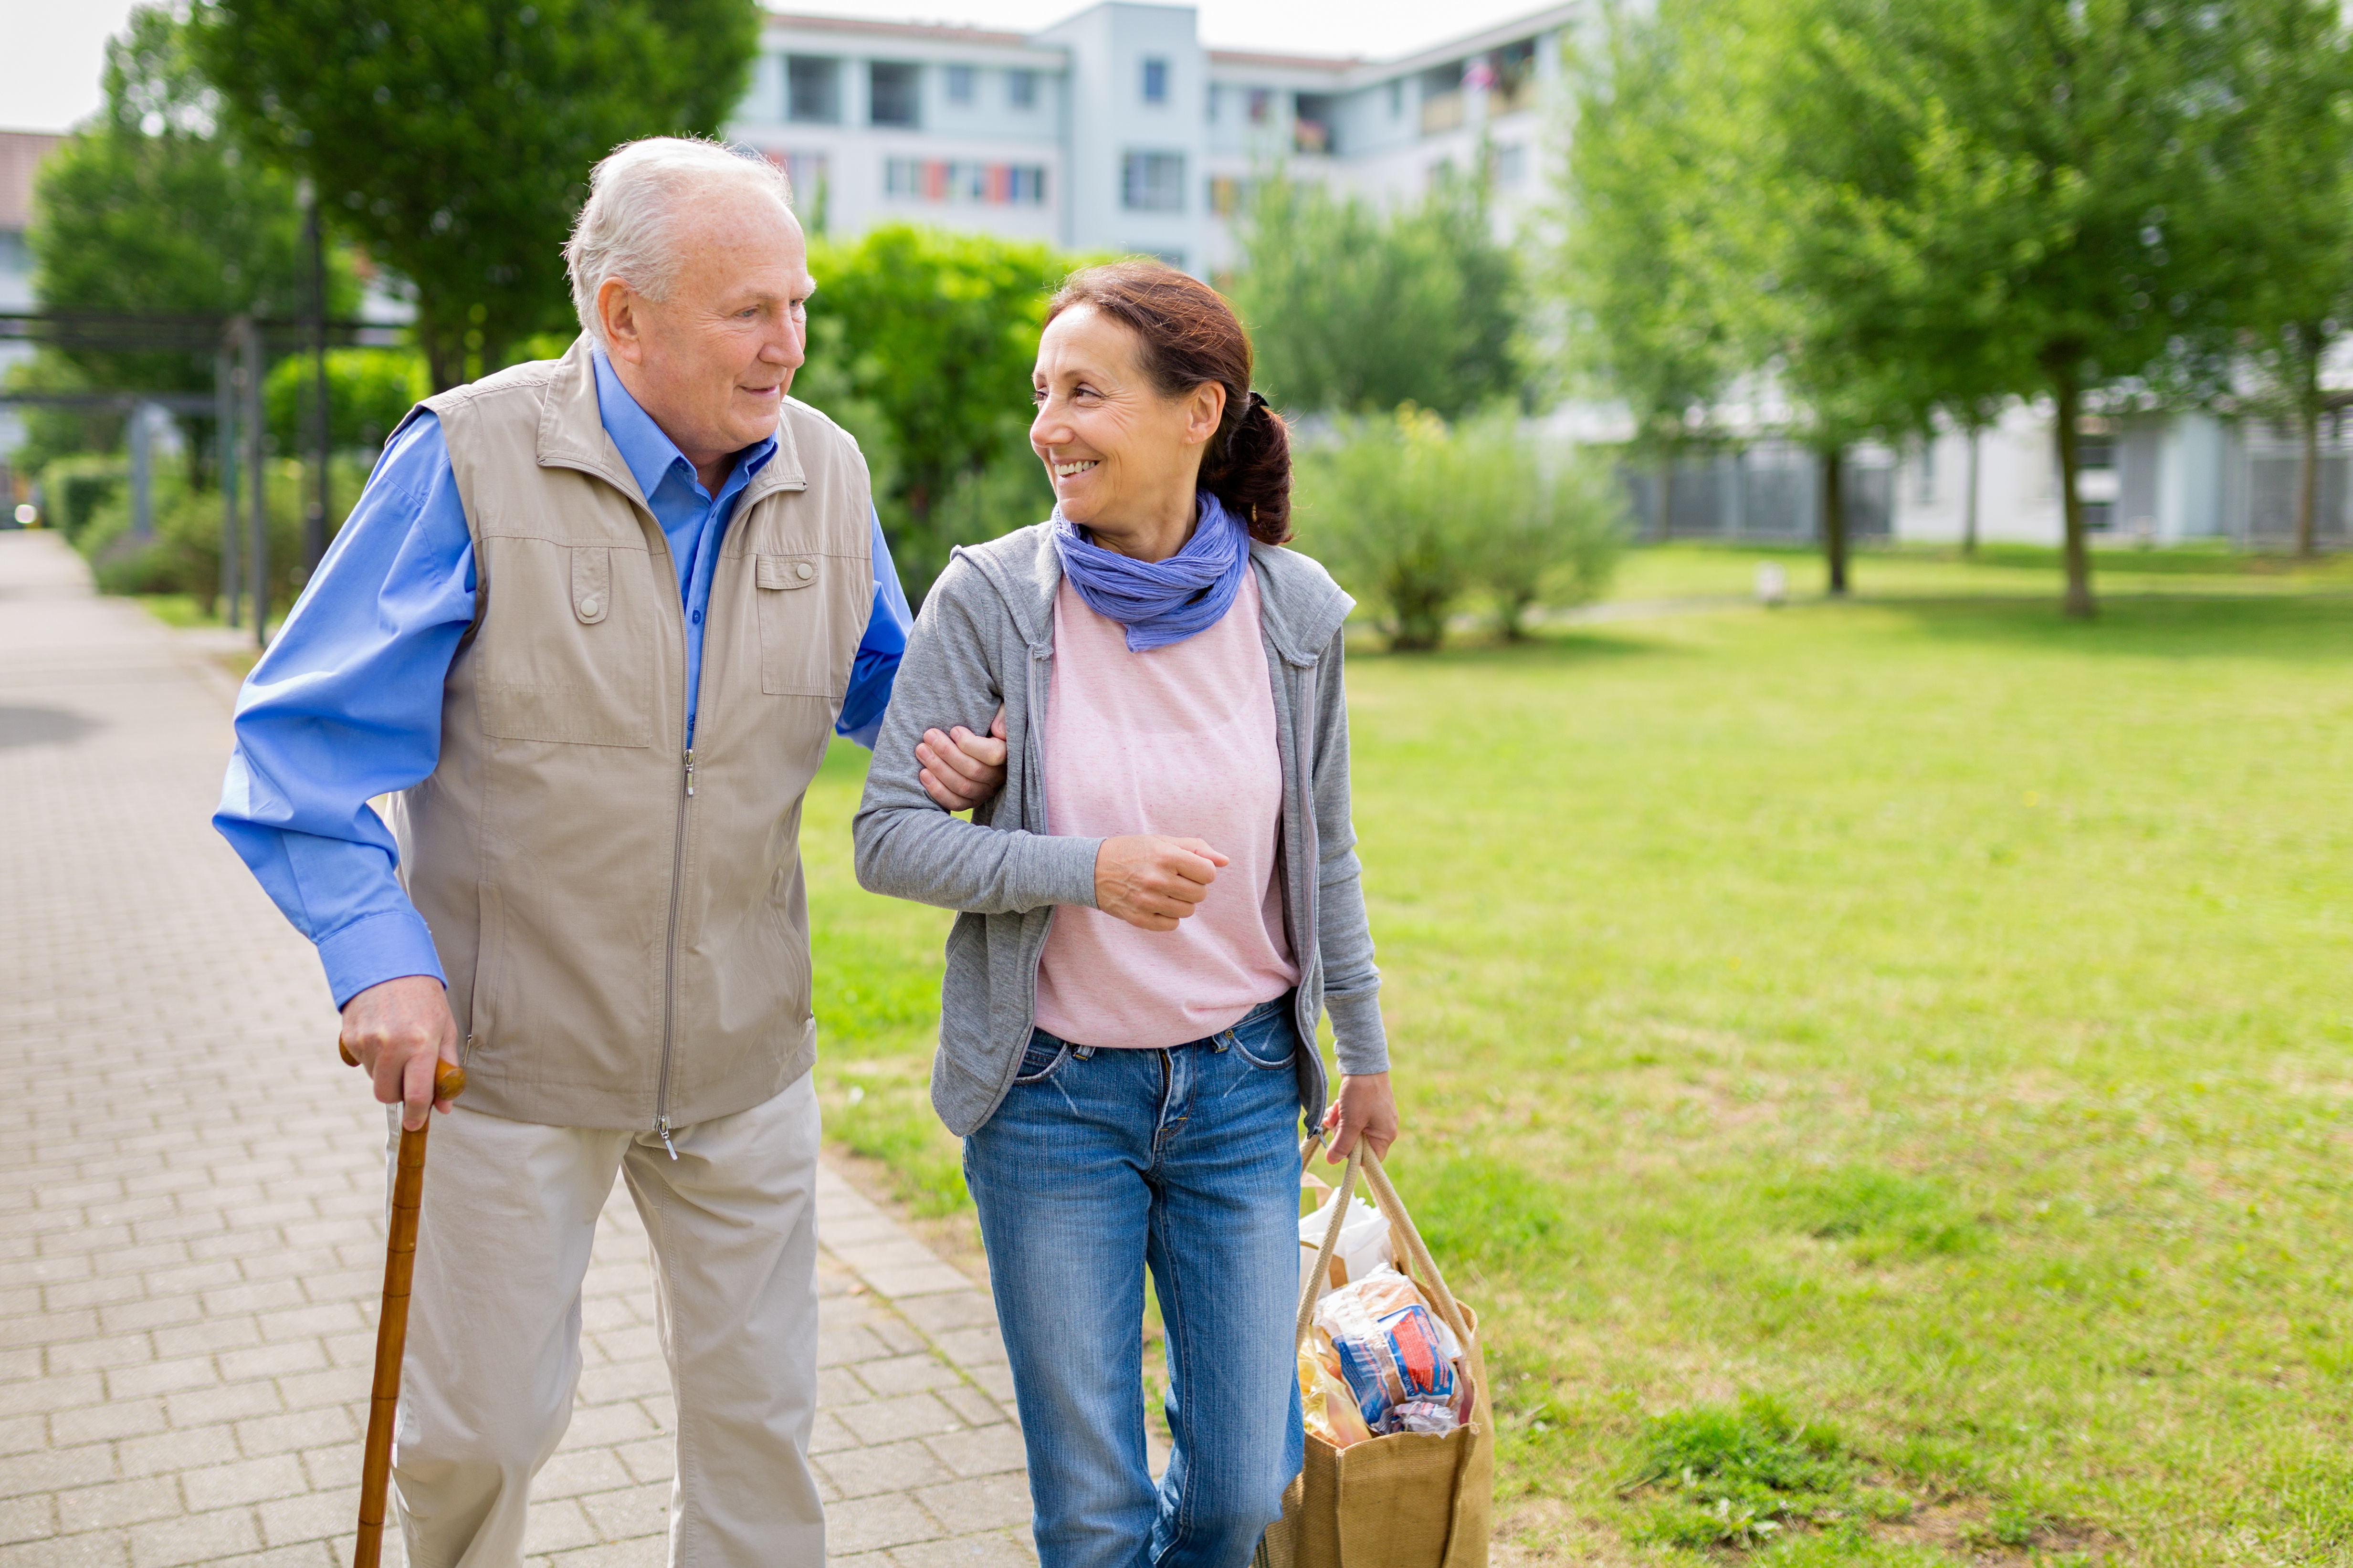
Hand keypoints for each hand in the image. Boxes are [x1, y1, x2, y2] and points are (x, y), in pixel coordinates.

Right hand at [340, 974, 460, 1130]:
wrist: (388, 962)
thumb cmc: (424, 999)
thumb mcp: (446, 1029)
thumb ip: (445, 1069)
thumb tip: (444, 1107)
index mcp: (421, 1044)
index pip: (417, 1095)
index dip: (417, 1116)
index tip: (416, 1123)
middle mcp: (392, 1044)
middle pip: (387, 1095)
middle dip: (398, 1093)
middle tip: (408, 1076)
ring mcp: (367, 1041)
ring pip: (373, 1079)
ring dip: (384, 1072)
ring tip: (396, 1044)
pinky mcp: (349, 1037)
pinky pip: (359, 1063)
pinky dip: (370, 1058)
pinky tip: (381, 1035)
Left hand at [918, 707, 1007, 811]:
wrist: (974, 744)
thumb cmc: (987, 724)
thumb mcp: (1000, 712)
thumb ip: (1002, 716)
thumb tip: (997, 730)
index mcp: (1008, 754)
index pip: (993, 755)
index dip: (970, 744)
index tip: (954, 730)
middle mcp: (999, 777)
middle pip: (973, 770)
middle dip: (946, 752)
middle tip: (928, 736)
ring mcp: (985, 792)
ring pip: (962, 786)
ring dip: (938, 768)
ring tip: (921, 750)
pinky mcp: (971, 801)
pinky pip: (955, 803)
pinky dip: (937, 790)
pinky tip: (923, 773)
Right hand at [1094, 835, 1228, 930]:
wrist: (1091, 868)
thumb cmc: (1132, 852)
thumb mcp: (1162, 841)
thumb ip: (1196, 849)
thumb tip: (1225, 861)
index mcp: (1166, 857)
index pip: (1208, 873)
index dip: (1203, 871)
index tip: (1189, 869)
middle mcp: (1158, 880)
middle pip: (1200, 894)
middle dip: (1193, 887)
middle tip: (1176, 880)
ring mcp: (1147, 901)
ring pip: (1187, 911)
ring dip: (1181, 902)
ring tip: (1165, 891)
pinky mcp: (1138, 918)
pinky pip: (1171, 925)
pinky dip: (1168, 917)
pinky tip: (1156, 904)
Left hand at [1322, 1072, 1398, 1163]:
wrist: (1363, 1062)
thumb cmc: (1361, 1093)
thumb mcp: (1351, 1122)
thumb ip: (1342, 1144)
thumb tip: (1332, 1161)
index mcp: (1386, 1134)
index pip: (1370, 1159)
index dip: (1353, 1155)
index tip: (1341, 1143)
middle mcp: (1383, 1127)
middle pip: (1358, 1144)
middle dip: (1343, 1134)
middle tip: (1337, 1122)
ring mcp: (1375, 1117)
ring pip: (1352, 1131)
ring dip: (1340, 1123)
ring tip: (1336, 1110)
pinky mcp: (1366, 1107)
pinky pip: (1351, 1119)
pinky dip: (1342, 1114)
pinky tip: (1337, 1106)